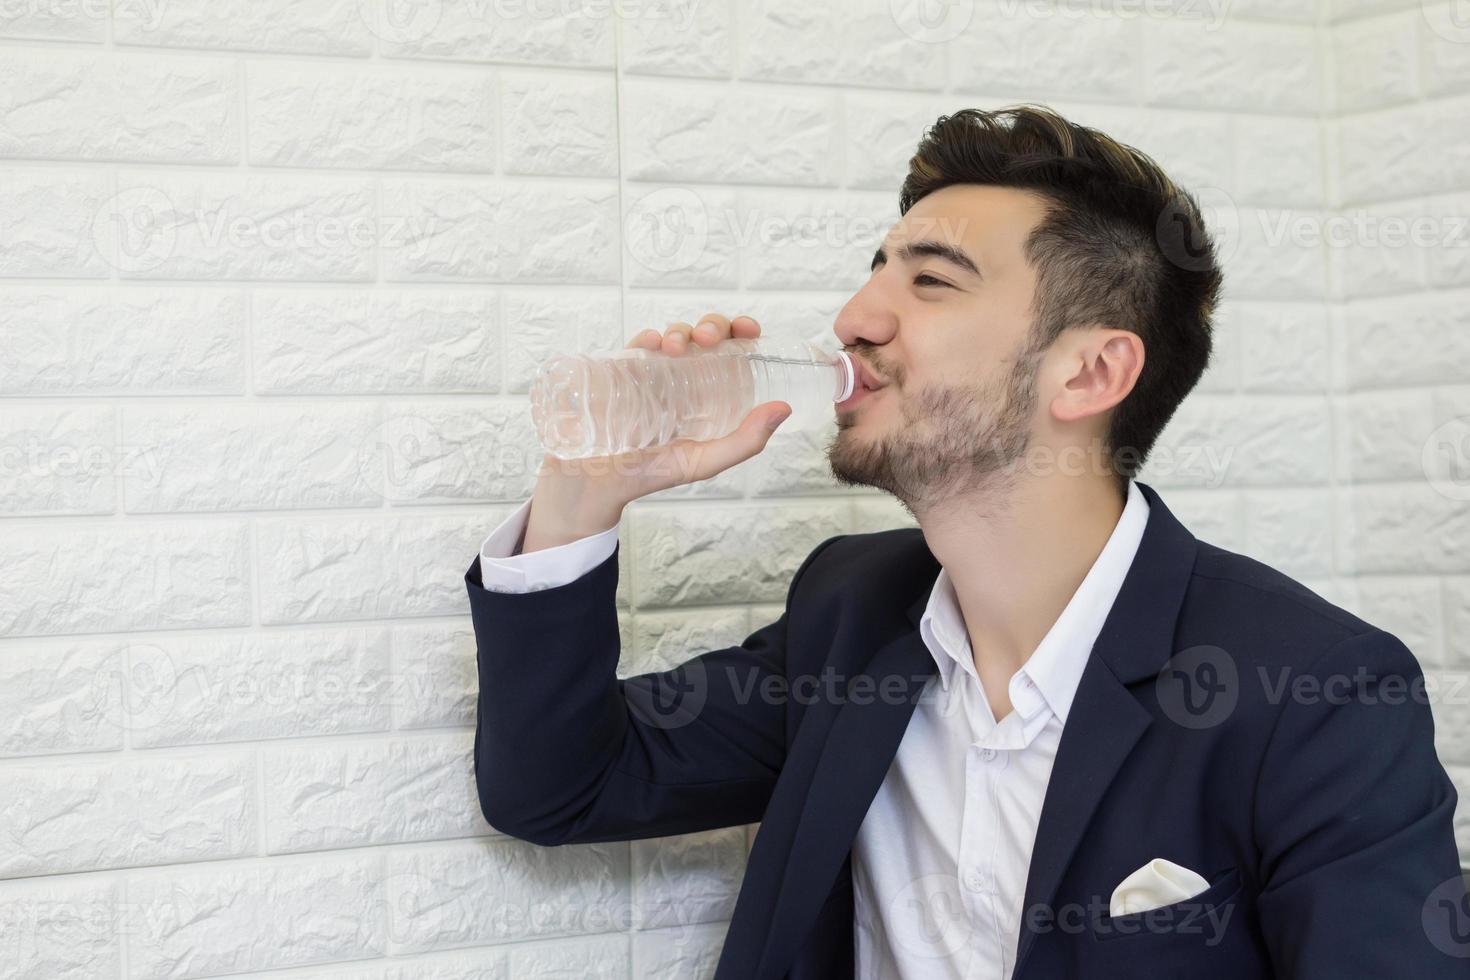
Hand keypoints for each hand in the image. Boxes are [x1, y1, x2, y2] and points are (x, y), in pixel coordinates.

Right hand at [522, 314, 791, 552]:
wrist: (593, 483)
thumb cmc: (649, 474)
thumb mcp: (703, 462)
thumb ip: (745, 442)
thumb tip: (783, 409)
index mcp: (707, 395)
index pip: (731, 354)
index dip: (741, 334)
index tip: (748, 329)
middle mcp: (681, 378)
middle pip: (704, 336)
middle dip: (712, 325)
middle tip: (710, 337)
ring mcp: (650, 372)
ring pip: (673, 334)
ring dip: (681, 330)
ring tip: (677, 347)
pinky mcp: (619, 371)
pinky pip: (636, 343)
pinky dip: (648, 336)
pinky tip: (654, 344)